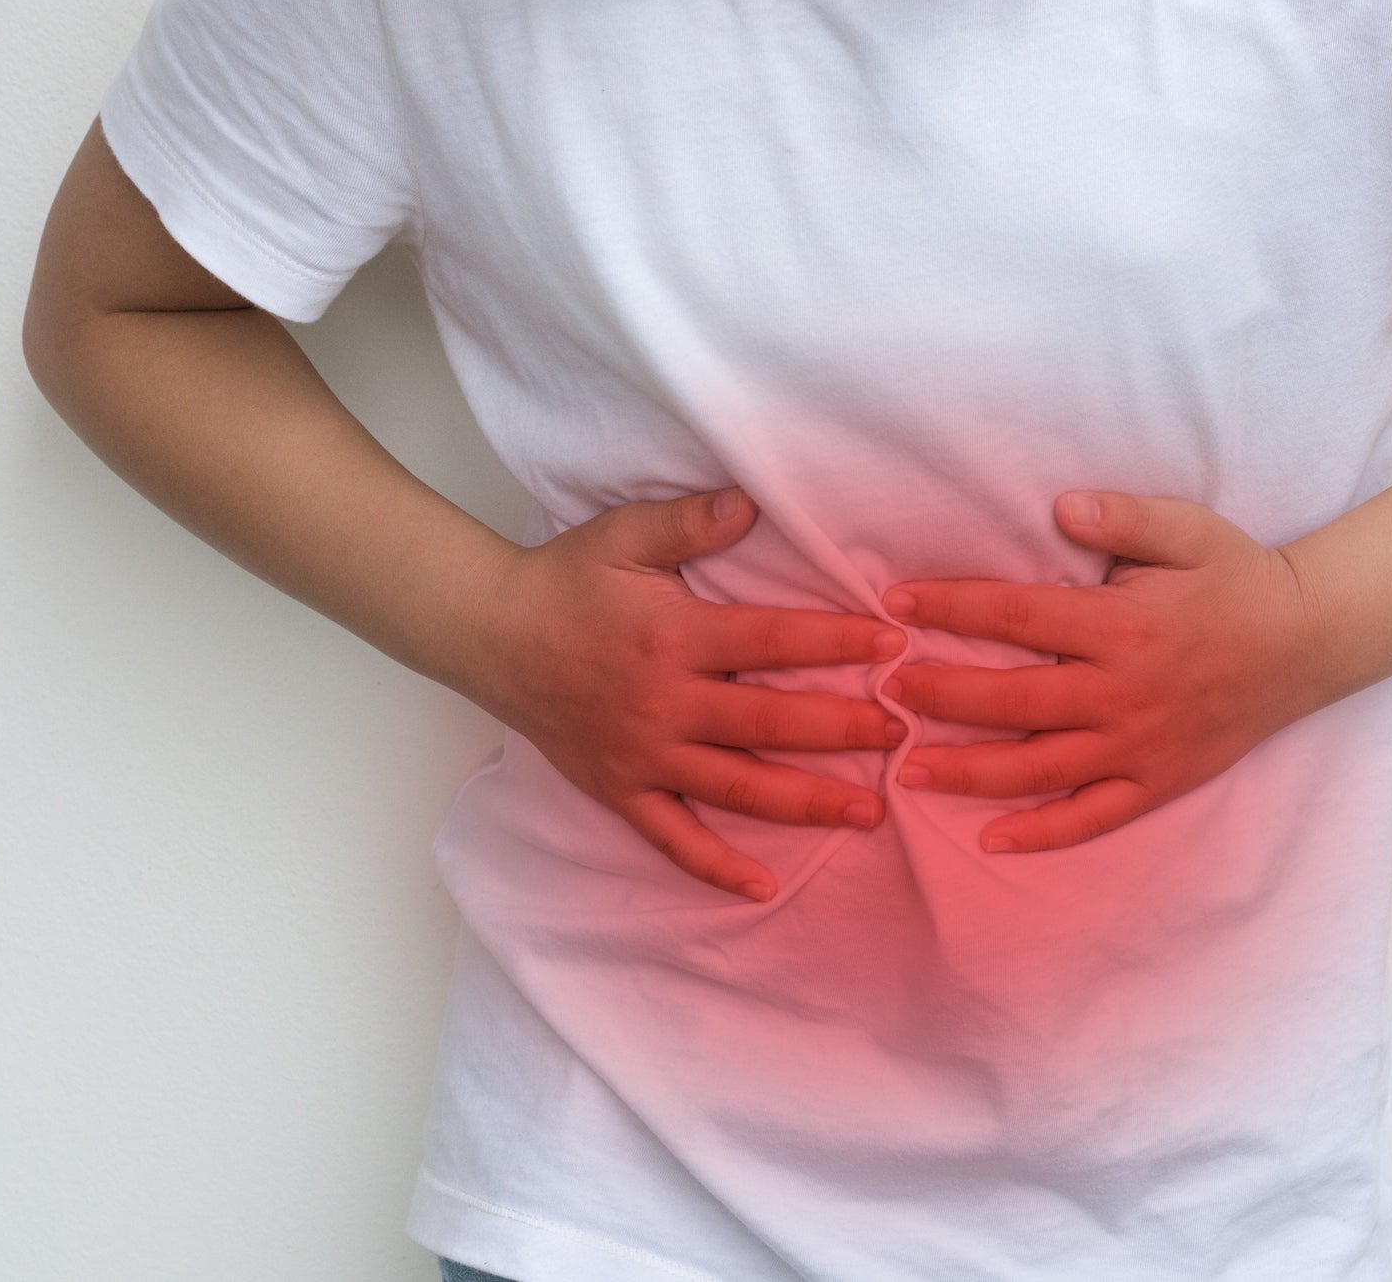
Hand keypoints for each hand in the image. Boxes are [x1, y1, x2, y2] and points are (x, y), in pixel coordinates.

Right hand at [467, 486, 908, 901]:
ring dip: (806, 803)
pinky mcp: (621, 790)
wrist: (490, 634)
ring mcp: (644, 755)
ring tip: (868, 812)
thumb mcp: (625, 534)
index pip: (772, 639)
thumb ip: (691, 520)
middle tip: (902, 732)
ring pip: (738, 787)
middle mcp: (665, 703)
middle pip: (769, 722)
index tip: (892, 647)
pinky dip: (716, 866)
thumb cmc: (566, 580)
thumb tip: (753, 504)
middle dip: (842, 729)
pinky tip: (765, 886)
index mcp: (675, 636)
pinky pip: (673, 839)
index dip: (835, 641)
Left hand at [881, 491, 1321, 854]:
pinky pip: (1092, 817)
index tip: (898, 604)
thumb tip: (1060, 506)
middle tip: (886, 688)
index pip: (1017, 615)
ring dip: (969, 770)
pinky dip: (1043, 833)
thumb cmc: (1238, 578)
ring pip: (1039, 768)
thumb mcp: (1187, 529)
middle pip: (1012, 700)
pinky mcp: (1158, 783)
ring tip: (908, 766)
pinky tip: (992, 838)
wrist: (1309, 641)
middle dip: (941, 694)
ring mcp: (1139, 746)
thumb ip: (1122, 517)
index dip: (952, 608)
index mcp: (1121, 626)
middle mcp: (1123, 693)